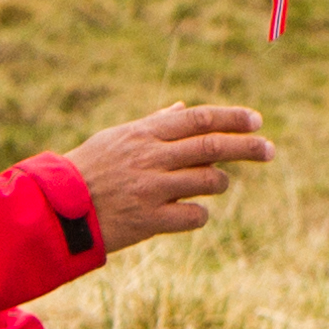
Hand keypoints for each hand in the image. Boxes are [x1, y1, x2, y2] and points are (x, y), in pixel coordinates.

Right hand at [64, 102, 272, 253]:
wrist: (59, 208)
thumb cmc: (89, 169)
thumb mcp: (118, 138)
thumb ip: (155, 125)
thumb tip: (184, 109)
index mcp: (145, 134)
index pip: (199, 119)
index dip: (232, 118)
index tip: (257, 120)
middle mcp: (152, 158)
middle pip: (213, 147)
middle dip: (247, 147)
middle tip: (270, 150)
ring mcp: (152, 189)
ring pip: (209, 181)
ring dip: (218, 183)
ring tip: (212, 184)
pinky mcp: (151, 220)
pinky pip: (195, 215)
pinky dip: (199, 213)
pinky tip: (189, 212)